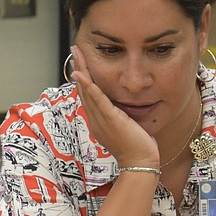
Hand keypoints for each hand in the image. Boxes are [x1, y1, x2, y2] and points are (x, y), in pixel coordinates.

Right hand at [68, 44, 158, 167]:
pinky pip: (96, 100)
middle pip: (83, 90)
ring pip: (87, 91)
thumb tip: (125, 109)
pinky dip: (88, 86)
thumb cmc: (138, 149)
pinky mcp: (110, 119)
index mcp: (98, 122)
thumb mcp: (126, 129)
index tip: (81, 65)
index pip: (89, 96)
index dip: (84, 80)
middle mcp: (95, 120)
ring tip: (76, 54)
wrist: (141, 163)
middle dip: (79, 69)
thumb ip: (122, 118)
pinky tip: (81, 74)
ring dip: (81, 70)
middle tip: (75, 52)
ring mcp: (100, 120)